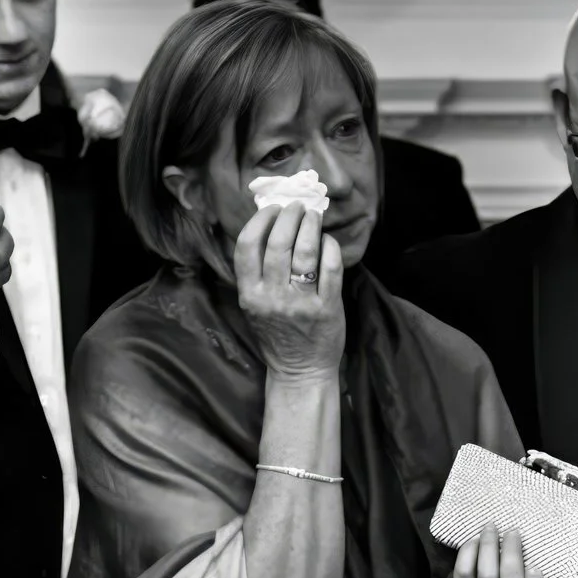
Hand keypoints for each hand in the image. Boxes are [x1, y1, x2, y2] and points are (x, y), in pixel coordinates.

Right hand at [233, 201, 345, 379]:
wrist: (300, 371)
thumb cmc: (276, 335)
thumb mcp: (254, 306)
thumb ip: (257, 273)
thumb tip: (269, 227)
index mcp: (249, 294)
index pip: (247, 245)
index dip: (260, 220)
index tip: (272, 209)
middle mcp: (272, 297)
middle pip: (278, 242)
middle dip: (289, 216)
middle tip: (298, 207)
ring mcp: (300, 303)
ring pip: (305, 251)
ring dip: (310, 225)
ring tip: (313, 216)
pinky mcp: (327, 307)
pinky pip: (330, 266)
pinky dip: (330, 247)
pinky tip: (327, 241)